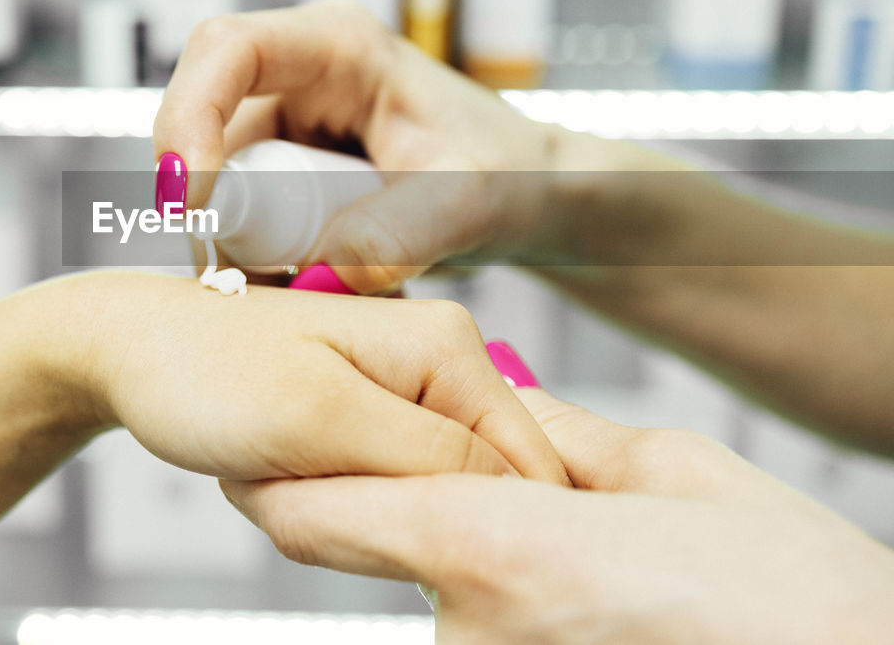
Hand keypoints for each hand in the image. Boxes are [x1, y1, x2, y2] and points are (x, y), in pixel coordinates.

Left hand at [36, 270, 568, 484]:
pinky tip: (302, 478)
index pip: (526, 464)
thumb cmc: (202, 372)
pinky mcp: (377, 409)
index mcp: (447, 346)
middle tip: (324, 497)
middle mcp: (441, 357)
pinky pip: (397, 480)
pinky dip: (355, 498)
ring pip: (437, 489)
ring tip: (300, 478)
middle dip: (419, 514)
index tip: (412, 543)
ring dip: (381, 508)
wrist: (133, 351)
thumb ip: (424, 456)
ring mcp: (408, 384)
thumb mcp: (315, 419)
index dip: (493, 525)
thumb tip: (517, 496)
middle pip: (484, 480)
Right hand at [152, 1, 617, 293]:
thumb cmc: (512, 172)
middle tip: (246, 274)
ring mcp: (285, 124)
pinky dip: (257, 257)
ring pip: (216, 179)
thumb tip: (326, 272)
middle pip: (202, 120)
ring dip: (237, 240)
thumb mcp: (471, 198)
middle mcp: (297, 74)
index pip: (227, 49)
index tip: (192, 202)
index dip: (189, 115)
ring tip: (303, 284)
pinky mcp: (281, 172)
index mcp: (337, 45)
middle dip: (209, 200)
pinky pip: (238, 214)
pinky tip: (306, 284)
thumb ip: (406, 231)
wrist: (528, 196)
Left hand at [222, 381, 893, 642]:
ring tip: (601, 552)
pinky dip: (521, 604)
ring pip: (450, 592)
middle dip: (416, 497)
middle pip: (388, 545)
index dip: (270, 478)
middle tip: (514, 480)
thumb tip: (497, 411)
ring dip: (486, 556)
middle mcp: (465, 629)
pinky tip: (603, 599)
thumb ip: (553, 437)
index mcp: (487, 545)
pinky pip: (490, 633)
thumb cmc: (786, 590)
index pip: (312, 513)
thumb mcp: (669, 471)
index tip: (247, 453)